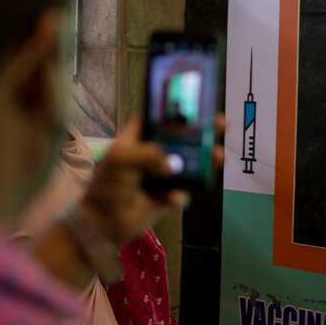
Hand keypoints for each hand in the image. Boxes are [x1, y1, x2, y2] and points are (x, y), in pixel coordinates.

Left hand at [79, 114, 226, 246]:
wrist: (103, 223)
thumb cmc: (107, 184)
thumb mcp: (121, 159)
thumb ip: (148, 154)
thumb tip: (173, 164)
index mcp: (140, 138)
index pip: (160, 116)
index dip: (178, 107)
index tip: (199, 101)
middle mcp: (154, 153)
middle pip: (184, 138)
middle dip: (204, 131)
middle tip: (222, 124)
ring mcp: (163, 175)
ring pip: (191, 165)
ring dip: (207, 161)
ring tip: (218, 157)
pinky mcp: (167, 197)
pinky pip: (183, 193)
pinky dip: (181, 196)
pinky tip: (174, 198)